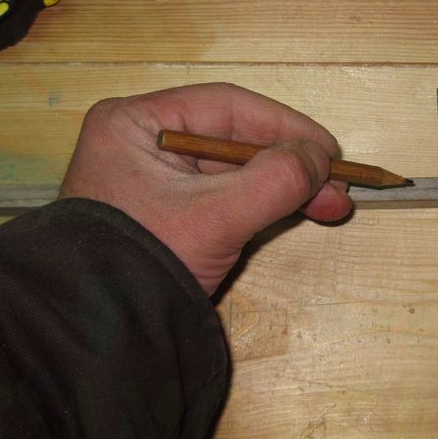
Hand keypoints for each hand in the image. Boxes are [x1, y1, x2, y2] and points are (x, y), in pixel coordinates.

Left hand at [60, 83, 353, 294]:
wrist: (99, 332)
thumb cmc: (143, 262)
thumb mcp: (215, 217)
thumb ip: (275, 180)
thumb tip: (320, 159)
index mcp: (134, 124)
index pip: (226, 106)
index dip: (285, 125)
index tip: (328, 149)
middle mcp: (141, 144)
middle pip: (235, 139)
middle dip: (290, 164)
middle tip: (337, 187)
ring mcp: (155, 181)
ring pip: (235, 172)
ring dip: (284, 187)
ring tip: (331, 205)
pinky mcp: (169, 214)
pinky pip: (225, 198)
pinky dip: (264, 205)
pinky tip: (300, 211)